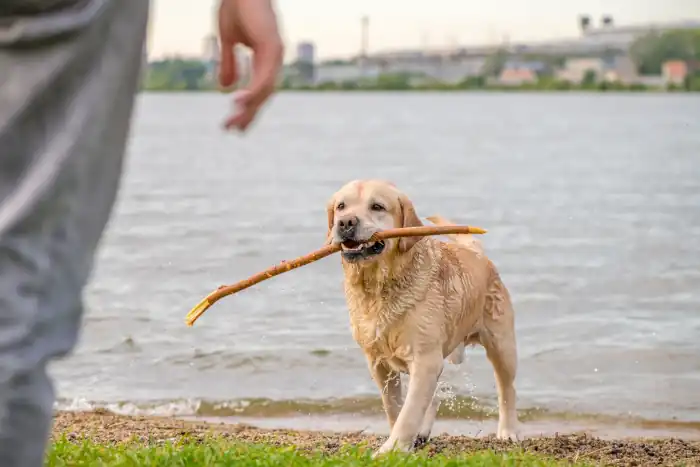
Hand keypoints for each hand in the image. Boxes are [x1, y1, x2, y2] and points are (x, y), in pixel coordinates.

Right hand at [218, 0, 283, 130]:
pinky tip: (239, 103)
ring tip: (234, 123)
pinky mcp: (272, 47)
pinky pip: (263, 76)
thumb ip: (229, 63)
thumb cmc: (235, 5)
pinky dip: (253, 92)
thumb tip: (226, 88)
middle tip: (234, 131)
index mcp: (266, 57)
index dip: (248, 107)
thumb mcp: (228, 39)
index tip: (236, 124)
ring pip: (265, 89)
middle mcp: (274, 58)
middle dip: (249, 114)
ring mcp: (275, 53)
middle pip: (264, 94)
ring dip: (249, 108)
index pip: (259, 89)